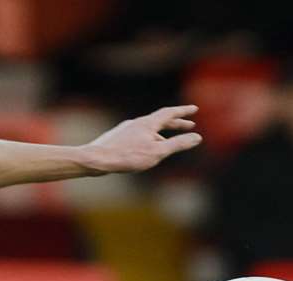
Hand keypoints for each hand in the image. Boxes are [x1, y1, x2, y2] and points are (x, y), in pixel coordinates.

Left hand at [82, 105, 201, 173]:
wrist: (95, 160)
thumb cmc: (126, 157)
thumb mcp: (157, 152)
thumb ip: (178, 144)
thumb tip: (198, 137)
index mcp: (148, 123)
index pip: (169, 113)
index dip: (183, 111)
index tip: (194, 109)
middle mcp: (136, 123)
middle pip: (160, 120)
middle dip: (176, 123)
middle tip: (189, 125)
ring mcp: (125, 130)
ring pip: (148, 130)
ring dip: (162, 134)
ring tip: (169, 143)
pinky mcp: (116, 139)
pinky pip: (137, 136)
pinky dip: (148, 140)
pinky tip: (144, 151)